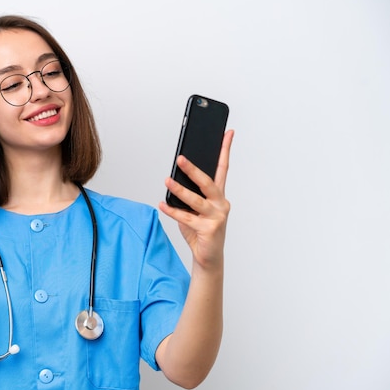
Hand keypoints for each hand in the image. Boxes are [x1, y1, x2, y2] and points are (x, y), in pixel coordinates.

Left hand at [159, 130, 233, 270]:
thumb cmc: (200, 230)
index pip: (223, 168)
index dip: (225, 150)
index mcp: (218, 195)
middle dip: (193, 169)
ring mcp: (217, 217)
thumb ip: (188, 195)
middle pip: (208, 182)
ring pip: (196, 200)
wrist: (207, 257)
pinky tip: (162, 204)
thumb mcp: (194, 209)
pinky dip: (172, 211)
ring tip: (166, 181)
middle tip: (180, 159)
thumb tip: (172, 180)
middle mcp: (221, 204)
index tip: (228, 133)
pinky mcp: (209, 229)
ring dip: (179, 190)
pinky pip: (187, 217)